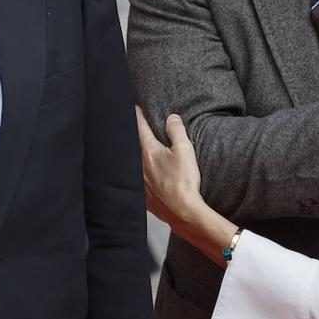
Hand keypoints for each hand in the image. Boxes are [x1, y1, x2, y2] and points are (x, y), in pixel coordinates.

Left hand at [136, 107, 204, 226]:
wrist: (182, 212)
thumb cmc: (184, 182)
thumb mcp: (185, 150)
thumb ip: (177, 131)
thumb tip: (171, 118)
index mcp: (149, 151)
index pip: (140, 127)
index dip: (138, 115)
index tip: (134, 107)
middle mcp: (139, 165)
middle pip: (134, 146)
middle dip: (135, 136)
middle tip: (136, 129)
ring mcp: (139, 182)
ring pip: (134, 164)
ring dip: (137, 158)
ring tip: (143, 155)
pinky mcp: (144, 196)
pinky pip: (138, 182)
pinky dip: (140, 177)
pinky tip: (146, 179)